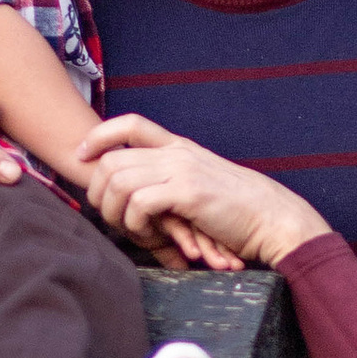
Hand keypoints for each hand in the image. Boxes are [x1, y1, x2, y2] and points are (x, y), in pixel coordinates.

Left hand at [79, 115, 329, 268]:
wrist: (274, 219)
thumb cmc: (239, 212)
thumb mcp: (202, 186)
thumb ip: (173, 182)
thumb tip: (140, 197)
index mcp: (180, 147)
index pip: (130, 124)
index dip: (99, 137)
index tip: (82, 157)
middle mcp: (178, 153)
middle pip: (112, 159)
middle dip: (97, 191)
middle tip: (107, 216)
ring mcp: (182, 170)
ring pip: (119, 181)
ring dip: (114, 211)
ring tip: (129, 229)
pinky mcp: (188, 193)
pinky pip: (138, 202)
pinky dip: (134, 222)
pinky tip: (148, 234)